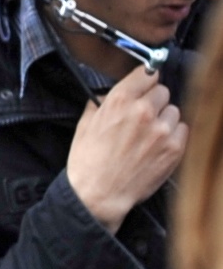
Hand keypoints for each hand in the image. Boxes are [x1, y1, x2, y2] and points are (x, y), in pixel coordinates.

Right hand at [67, 61, 189, 229]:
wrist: (98, 195)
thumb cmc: (88, 162)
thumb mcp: (85, 125)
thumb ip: (101, 104)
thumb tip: (111, 94)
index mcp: (118, 101)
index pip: (147, 73)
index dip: (145, 81)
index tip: (144, 87)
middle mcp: (143, 111)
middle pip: (163, 91)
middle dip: (153, 102)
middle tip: (143, 116)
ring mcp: (161, 130)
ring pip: (174, 111)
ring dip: (164, 119)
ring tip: (149, 135)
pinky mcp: (175, 148)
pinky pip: (183, 129)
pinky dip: (174, 135)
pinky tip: (158, 146)